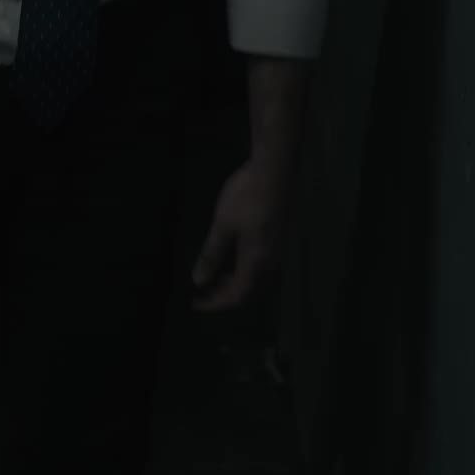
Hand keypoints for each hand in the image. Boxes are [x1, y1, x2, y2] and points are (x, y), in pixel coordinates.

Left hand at [190, 156, 289, 312]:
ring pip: (257, 279)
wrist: (274, 170)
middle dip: (225, 295)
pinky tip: (232, 256)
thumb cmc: (246, 197)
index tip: (196, 304)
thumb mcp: (222, 225)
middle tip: (203, 291)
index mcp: (256, 262)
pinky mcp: (278, 236)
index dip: (216, 304)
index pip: (237, 296)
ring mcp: (277, 249)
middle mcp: (270, 261)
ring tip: (215, 275)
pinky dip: (243, 269)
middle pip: (250, 291)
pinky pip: (260, 265)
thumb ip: (211, 254)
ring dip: (235, 282)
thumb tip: (199, 280)